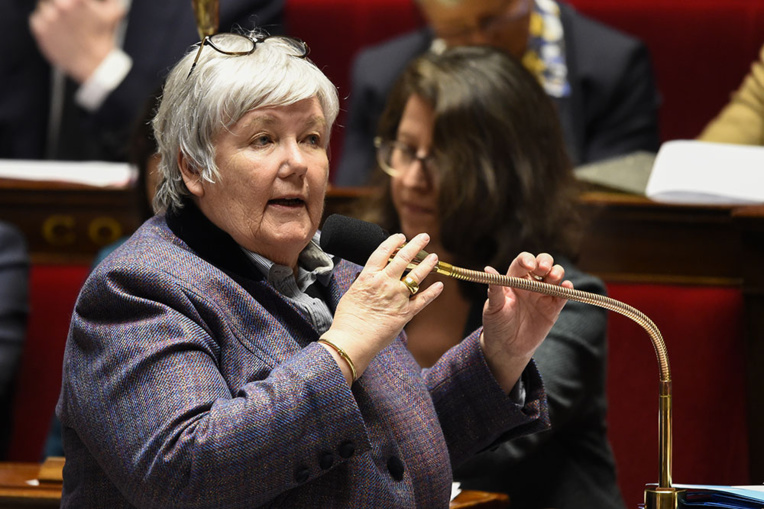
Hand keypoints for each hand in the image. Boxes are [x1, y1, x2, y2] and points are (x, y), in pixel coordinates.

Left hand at [29, 0, 126, 82]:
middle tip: (68, 13)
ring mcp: (49, 17)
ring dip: (51, 11)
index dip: (73, 1)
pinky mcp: (40, 30)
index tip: (74, 5)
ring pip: (43, 4)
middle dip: (61, 4)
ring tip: (63, 23)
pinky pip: (36, 18)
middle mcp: (61, 5)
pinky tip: (57, 30)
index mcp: (78, 0)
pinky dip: (44, 23)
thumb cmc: (103, 38)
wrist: (95, 65)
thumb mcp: (114, 13)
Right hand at [322, 232, 443, 380]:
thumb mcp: (351, 294)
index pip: (383, 252)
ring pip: (417, 275)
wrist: (352, 339)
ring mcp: (397, 297)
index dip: (393, 241)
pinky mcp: (405, 313)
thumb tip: (366, 277)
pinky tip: (440, 285)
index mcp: (369, 277)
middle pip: (404, 258)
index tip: (400, 236)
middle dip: (416, 245)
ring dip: (428, 264)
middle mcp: (385, 283)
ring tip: (434, 256)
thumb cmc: (347, 319)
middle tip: (424, 237)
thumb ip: (363, 283)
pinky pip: (423, 300)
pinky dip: (433, 292)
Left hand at [480, 252, 570, 391]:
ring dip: (557, 272)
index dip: (526, 260)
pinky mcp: (554, 307)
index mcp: (514, 279)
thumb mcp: (493, 307)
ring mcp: (543, 294)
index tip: (528, 266)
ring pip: (555, 275)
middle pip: (542, 263)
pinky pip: (563, 294)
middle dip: (545, 262)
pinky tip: (567, 287)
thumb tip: (488, 269)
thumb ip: (494, 289)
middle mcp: (530, 283)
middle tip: (543, 270)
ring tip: (553, 278)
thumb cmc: (496, 324)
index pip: (522, 262)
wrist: (507, 347)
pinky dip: (568, 289)